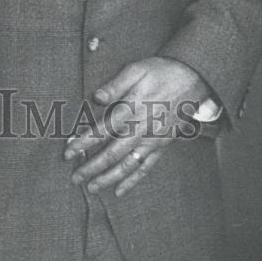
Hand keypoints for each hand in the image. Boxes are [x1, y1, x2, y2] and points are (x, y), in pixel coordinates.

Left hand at [65, 57, 211, 197]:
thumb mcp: (136, 70)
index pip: (103, 130)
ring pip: (128, 166)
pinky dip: (132, 181)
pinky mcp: (162, 145)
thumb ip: (115, 85)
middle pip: (113, 154)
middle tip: (74, 177)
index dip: (84, 143)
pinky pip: (146, 167)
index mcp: (132, 109)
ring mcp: (153, 140)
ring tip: (91, 188)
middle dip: (91, 167)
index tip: (68, 152)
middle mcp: (142, 129)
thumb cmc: (161, 72)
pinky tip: (119, 191)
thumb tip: (96, 97)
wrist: (193, 79)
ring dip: (108, 178)